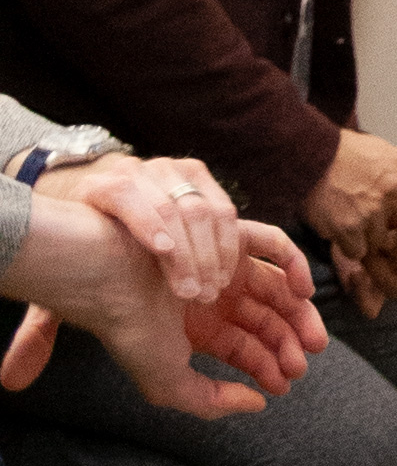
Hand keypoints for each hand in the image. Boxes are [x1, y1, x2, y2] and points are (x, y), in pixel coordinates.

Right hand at [1, 185, 322, 417]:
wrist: (111, 279)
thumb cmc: (133, 330)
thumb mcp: (170, 383)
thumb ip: (212, 400)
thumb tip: (258, 401)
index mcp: (196, 326)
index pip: (242, 346)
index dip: (266, 366)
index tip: (284, 385)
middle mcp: (212, 295)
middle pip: (263, 317)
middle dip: (287, 344)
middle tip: (302, 366)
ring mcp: (221, 262)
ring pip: (275, 287)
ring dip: (298, 314)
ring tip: (310, 343)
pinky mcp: (229, 234)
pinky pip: (274, 245)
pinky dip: (295, 266)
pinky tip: (302, 294)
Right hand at [71, 147, 239, 307]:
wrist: (70, 228)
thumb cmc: (131, 242)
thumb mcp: (175, 235)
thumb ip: (206, 241)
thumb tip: (256, 256)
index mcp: (192, 178)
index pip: (223, 211)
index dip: (226, 250)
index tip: (221, 285)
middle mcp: (168, 170)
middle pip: (200, 212)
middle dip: (206, 258)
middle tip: (205, 295)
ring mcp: (136, 171)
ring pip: (172, 209)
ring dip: (183, 255)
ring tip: (186, 291)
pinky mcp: (101, 183)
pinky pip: (130, 198)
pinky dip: (149, 223)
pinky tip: (161, 248)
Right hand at [308, 124, 396, 313]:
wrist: (309, 154)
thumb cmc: (344, 154)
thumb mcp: (384, 153)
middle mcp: (395, 191)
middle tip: (390, 234)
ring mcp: (372, 211)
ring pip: (382, 243)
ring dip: (368, 238)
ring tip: (351, 219)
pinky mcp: (349, 228)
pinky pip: (358, 252)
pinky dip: (348, 245)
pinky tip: (339, 227)